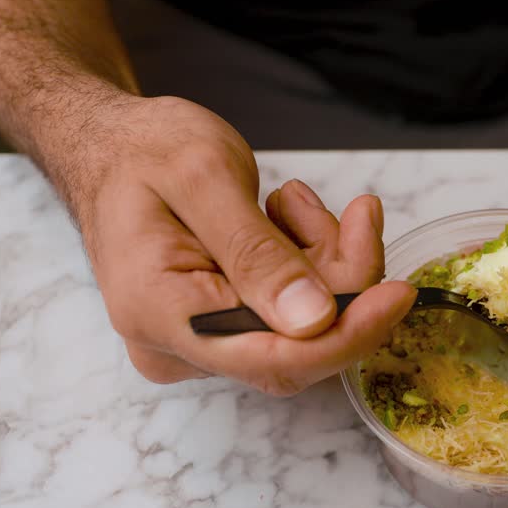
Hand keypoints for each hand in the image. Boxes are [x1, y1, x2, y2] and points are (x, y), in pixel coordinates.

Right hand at [61, 95, 414, 393]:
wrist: (107, 146)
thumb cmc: (141, 151)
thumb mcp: (203, 178)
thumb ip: (257, 253)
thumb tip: (314, 321)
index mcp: (162, 316)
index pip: (276, 361)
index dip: (349, 334)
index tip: (400, 293)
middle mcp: (179, 347)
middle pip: (299, 345)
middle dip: (343, 280)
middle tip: (356, 211)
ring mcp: (202, 342)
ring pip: (304, 325)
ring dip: (324, 261)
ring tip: (293, 199)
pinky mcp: (223, 327)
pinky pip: (292, 312)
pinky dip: (310, 264)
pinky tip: (288, 215)